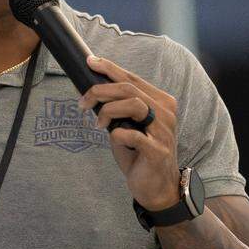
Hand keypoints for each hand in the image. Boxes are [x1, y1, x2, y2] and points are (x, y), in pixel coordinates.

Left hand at [79, 55, 180, 210]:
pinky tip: (114, 138)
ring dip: (107, 111)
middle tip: (82, 103)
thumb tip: (86, 88)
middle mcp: (166, 112)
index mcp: (160, 102)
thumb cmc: (137, 152)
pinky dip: (117, 135)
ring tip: (98, 124)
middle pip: (129, 88)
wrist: (154, 186)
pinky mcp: (158, 150)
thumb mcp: (124, 125)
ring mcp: (164, 131)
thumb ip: (113, 107)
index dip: (109, 68)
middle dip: (99, 91)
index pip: (132, 78)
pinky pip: (133, 135)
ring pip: (133, 104)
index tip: (89, 61)